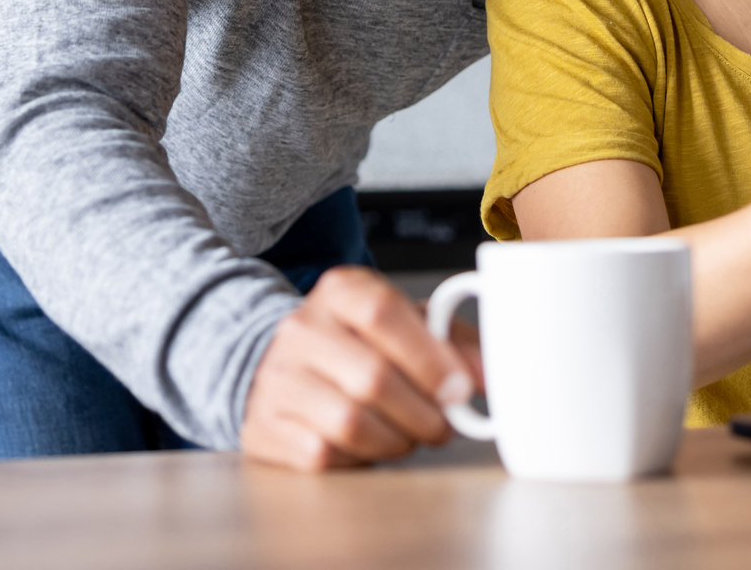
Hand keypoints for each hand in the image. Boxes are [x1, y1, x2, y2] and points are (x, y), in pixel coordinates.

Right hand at [240, 265, 476, 470]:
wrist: (279, 365)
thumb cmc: (357, 346)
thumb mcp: (404, 324)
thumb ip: (451, 341)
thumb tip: (485, 375)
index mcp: (339, 292)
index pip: (381, 313)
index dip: (429, 356)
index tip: (460, 389)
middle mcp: (301, 329)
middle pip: (372, 377)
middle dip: (422, 413)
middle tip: (442, 425)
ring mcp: (278, 378)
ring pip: (349, 422)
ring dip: (395, 441)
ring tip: (408, 436)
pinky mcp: (265, 425)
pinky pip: (323, 453)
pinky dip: (359, 458)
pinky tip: (367, 445)